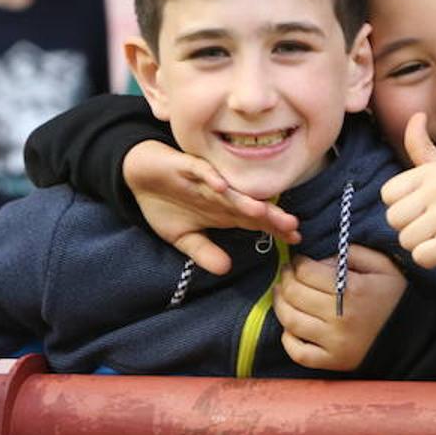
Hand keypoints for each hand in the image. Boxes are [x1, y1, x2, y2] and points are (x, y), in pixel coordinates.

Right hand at [124, 140, 299, 275]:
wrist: (139, 175)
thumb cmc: (166, 203)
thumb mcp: (182, 236)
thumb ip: (204, 251)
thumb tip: (225, 269)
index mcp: (225, 211)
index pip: (255, 221)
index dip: (275, 229)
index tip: (296, 239)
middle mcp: (222, 194)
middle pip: (249, 205)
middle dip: (270, 215)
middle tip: (291, 225)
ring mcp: (206, 179)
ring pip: (229, 189)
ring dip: (244, 199)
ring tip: (262, 210)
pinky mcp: (186, 164)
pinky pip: (200, 169)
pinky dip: (209, 176)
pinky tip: (220, 186)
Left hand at [273, 245, 406, 370]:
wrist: (416, 336)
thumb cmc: (397, 296)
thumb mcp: (384, 266)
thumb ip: (353, 253)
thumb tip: (322, 258)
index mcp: (352, 290)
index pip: (307, 272)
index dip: (297, 263)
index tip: (299, 260)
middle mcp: (340, 317)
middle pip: (295, 294)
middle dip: (286, 279)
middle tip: (287, 273)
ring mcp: (334, 342)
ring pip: (291, 321)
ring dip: (280, 303)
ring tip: (282, 293)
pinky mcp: (333, 362)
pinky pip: (299, 352)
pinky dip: (287, 339)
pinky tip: (289, 326)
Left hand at [380, 113, 435, 270]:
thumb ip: (422, 147)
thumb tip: (416, 115)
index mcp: (433, 171)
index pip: (388, 195)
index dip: (404, 205)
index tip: (428, 206)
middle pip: (393, 218)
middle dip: (411, 227)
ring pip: (405, 239)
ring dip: (422, 244)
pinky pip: (419, 257)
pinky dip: (432, 259)